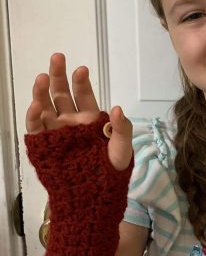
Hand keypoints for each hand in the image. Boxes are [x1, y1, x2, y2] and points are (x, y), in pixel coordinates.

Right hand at [25, 52, 132, 170]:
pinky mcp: (43, 144)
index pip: (84, 95)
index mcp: (90, 120)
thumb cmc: (110, 173)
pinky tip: (36, 104)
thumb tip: (117, 108)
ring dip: (42, 91)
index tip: (81, 69)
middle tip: (57, 58)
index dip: (81, 82)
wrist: (92, 197)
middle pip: (61, 94)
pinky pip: (35, 127)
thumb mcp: (122, 150)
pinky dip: (33, 115)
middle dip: (59, 76)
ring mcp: (56, 132)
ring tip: (42, 77)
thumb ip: (122, 129)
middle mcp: (71, 122)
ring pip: (45, 107)